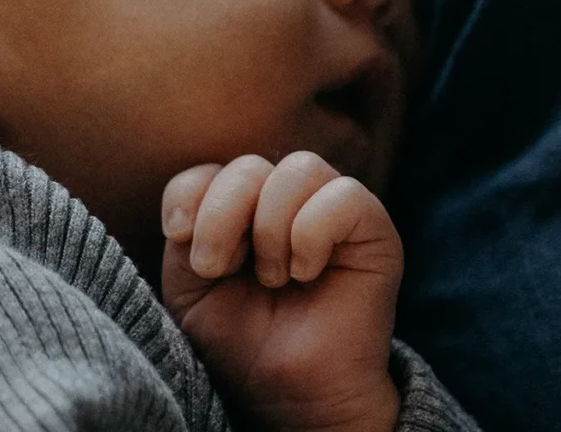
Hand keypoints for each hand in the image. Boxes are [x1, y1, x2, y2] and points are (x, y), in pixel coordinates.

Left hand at [161, 152, 402, 431]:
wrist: (288, 394)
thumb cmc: (241, 339)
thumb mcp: (191, 283)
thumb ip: (186, 231)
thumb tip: (196, 209)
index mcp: (244, 204)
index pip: (211, 169)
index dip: (190, 198)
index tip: (187, 250)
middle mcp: (288, 197)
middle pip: (249, 165)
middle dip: (222, 217)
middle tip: (221, 271)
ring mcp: (332, 207)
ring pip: (300, 168)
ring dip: (271, 229)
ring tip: (274, 278)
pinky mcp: (374, 228)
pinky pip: (344, 195)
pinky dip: (313, 233)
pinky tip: (307, 273)